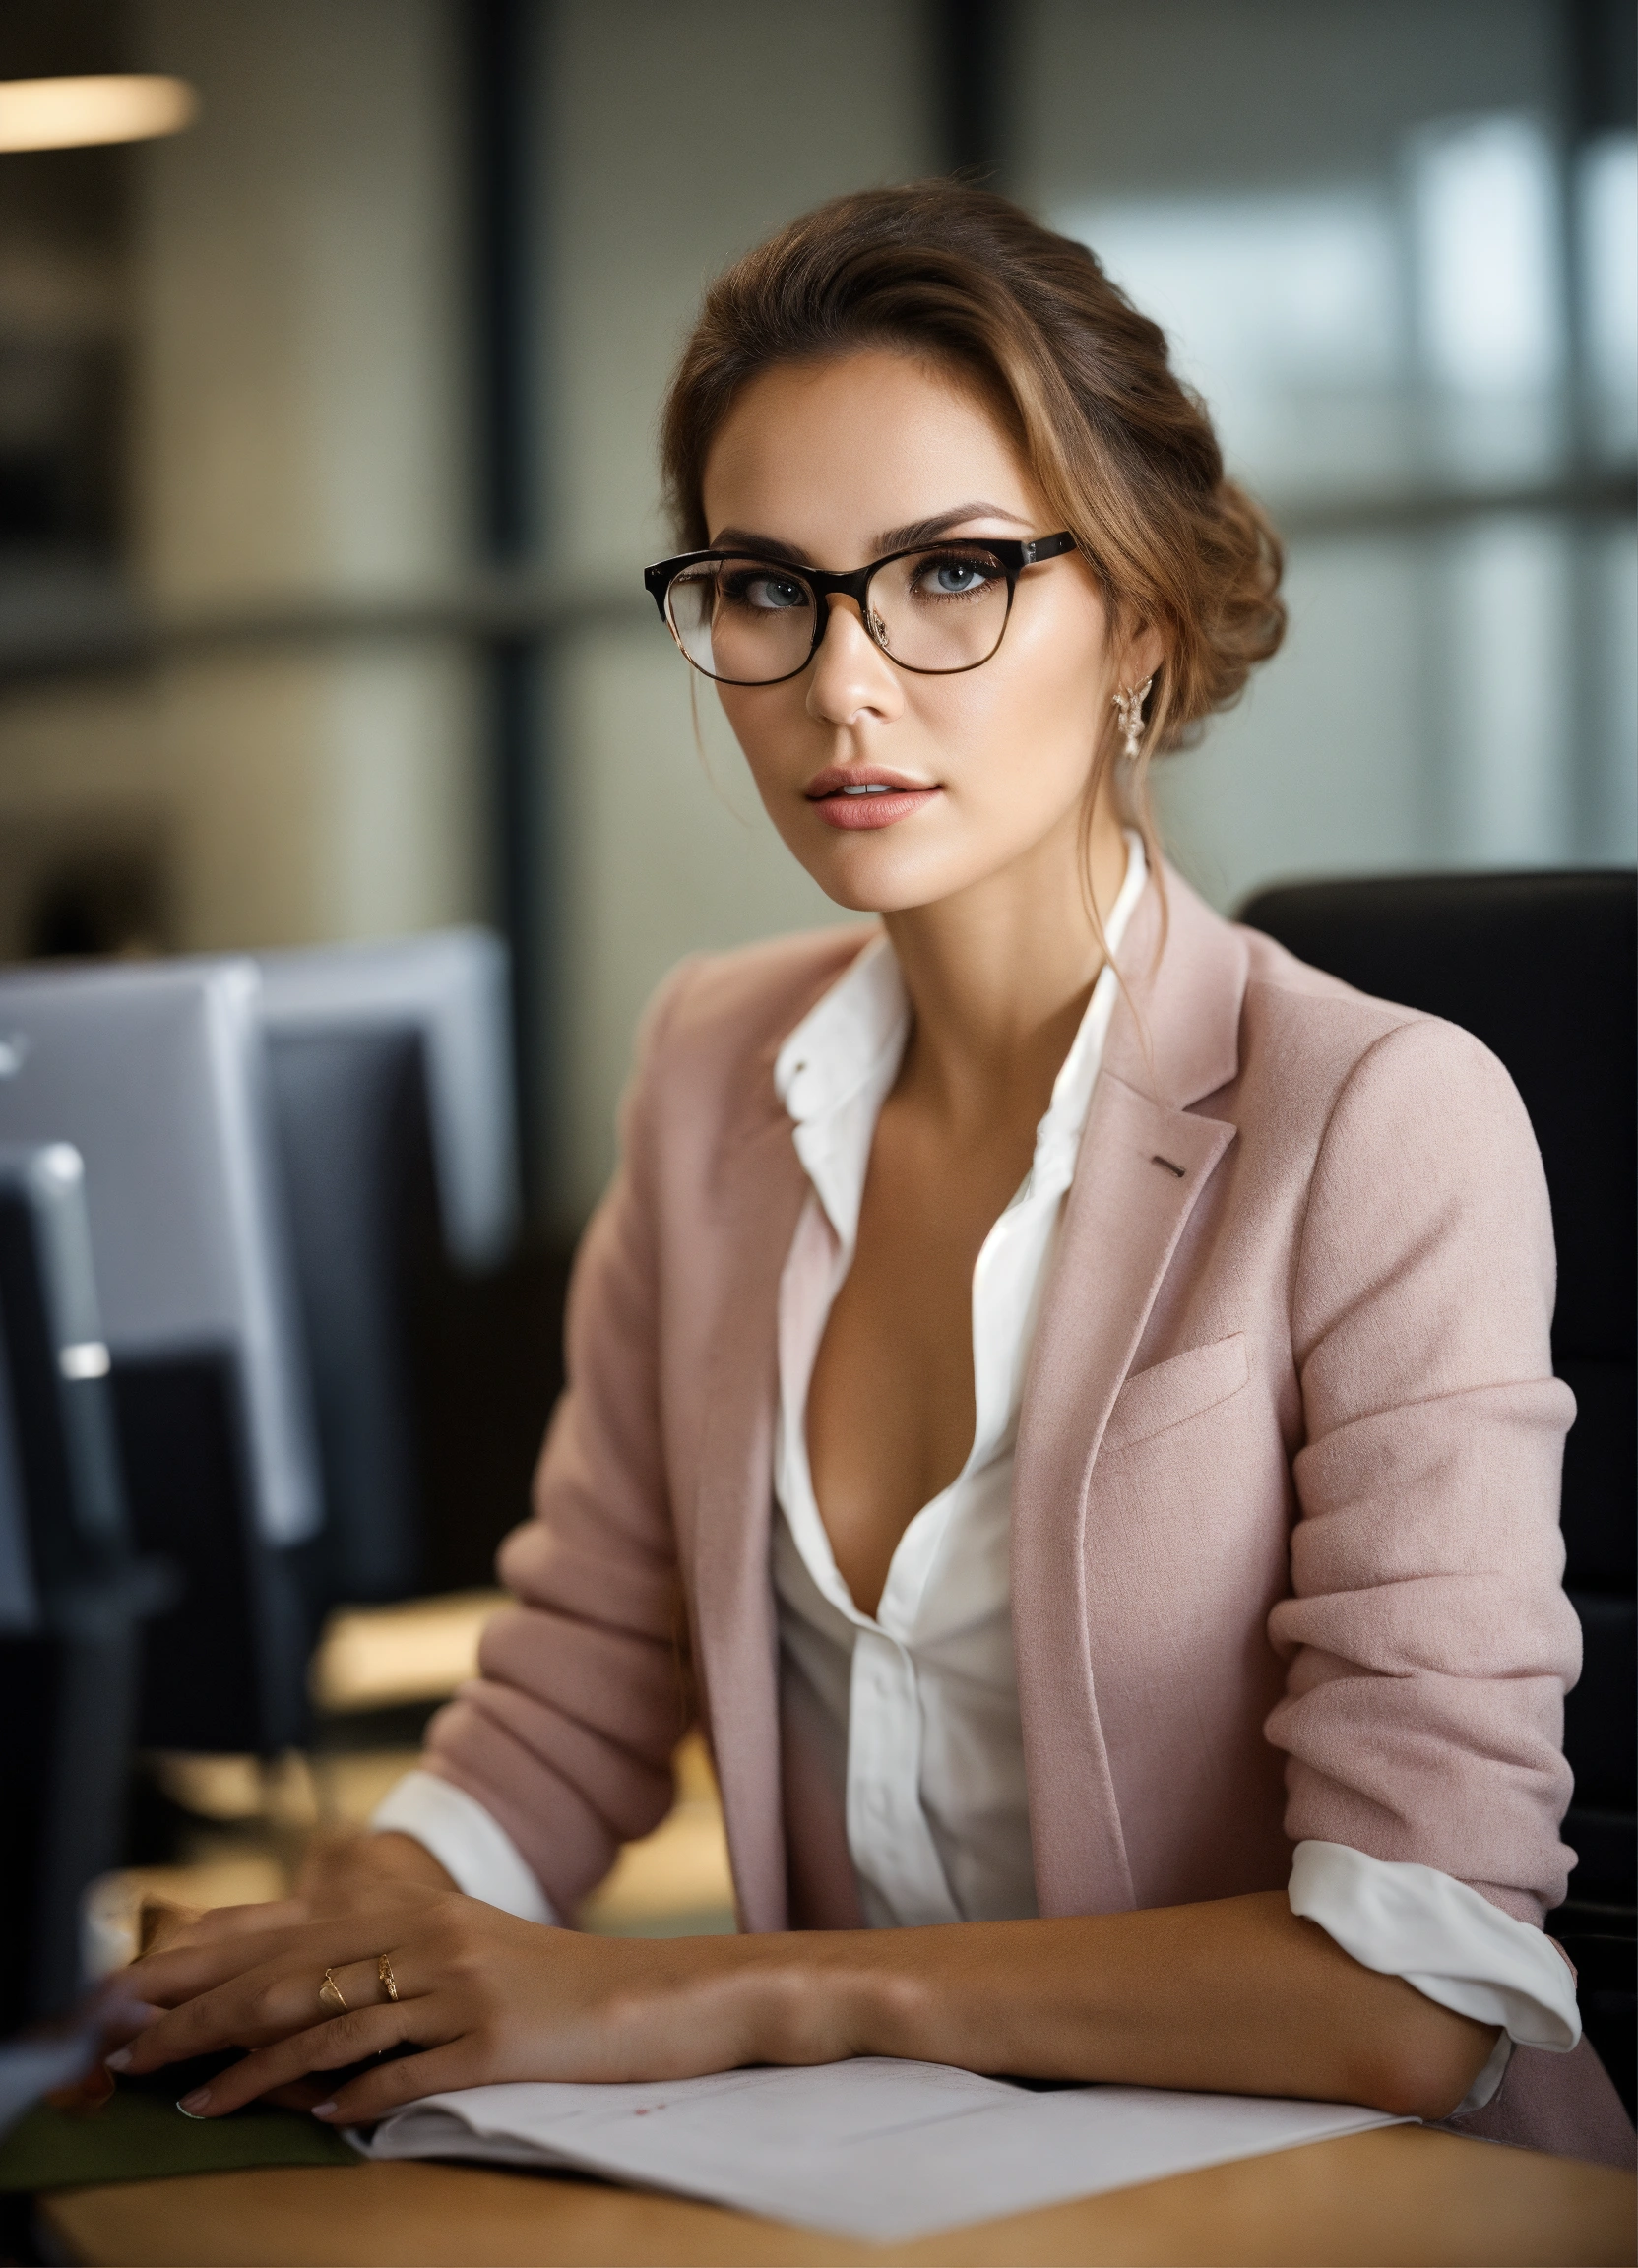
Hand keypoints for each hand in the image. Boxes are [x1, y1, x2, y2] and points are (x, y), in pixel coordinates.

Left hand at [110, 1884, 791, 2126]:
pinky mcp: (493, 2041)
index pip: (287, 1934)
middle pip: (291, 1977)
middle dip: (200, 2018)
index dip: (206, 1964)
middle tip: (131, 2055)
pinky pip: (405, 2073)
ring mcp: (461, 1988)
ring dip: (251, 2072)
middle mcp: (431, 1938)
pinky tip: (314, 2121)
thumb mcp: (469, 1952)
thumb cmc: (556, 1988)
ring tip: (194, 2103)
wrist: (660, 1999)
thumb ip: (389, 1960)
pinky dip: (351, 2099)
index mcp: (418, 1912)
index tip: (139, 1995)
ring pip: (332, 2027)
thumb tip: (293, 2002)